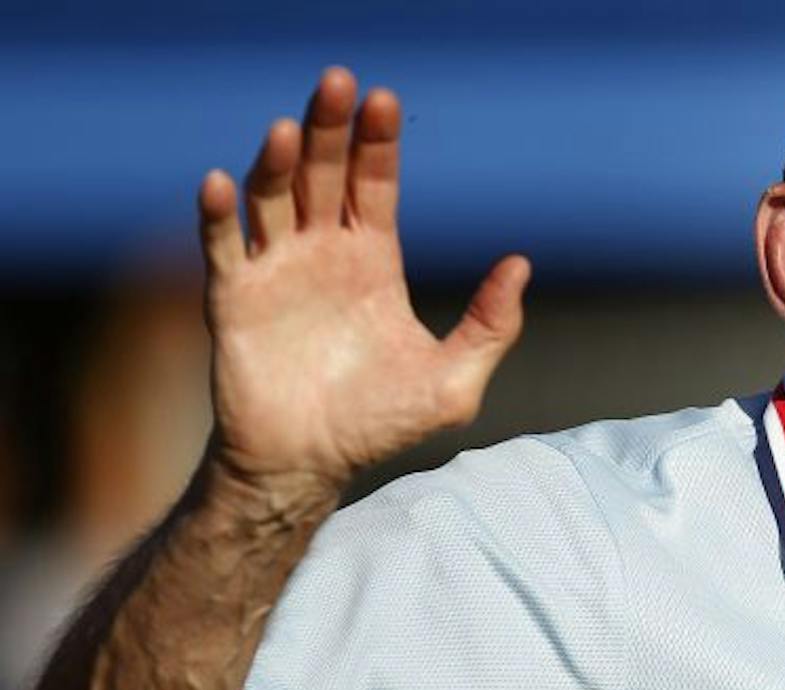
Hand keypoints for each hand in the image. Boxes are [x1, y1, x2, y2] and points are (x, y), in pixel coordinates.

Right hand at [197, 67, 528, 494]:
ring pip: (271, 198)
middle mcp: (320, 254)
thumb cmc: (380, 424)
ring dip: (276, 162)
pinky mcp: (232, 299)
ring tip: (289, 130)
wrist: (310, 466)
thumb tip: (521, 264)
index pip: (373, 186)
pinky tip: (222, 183)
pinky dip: (218, 215)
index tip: (383, 101)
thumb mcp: (453, 381)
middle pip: (322, 174)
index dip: (377, 144)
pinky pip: (222, 247)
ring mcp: (274, 272)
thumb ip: (491, 326)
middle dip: (328, 130)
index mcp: (371, 262)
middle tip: (337, 84)